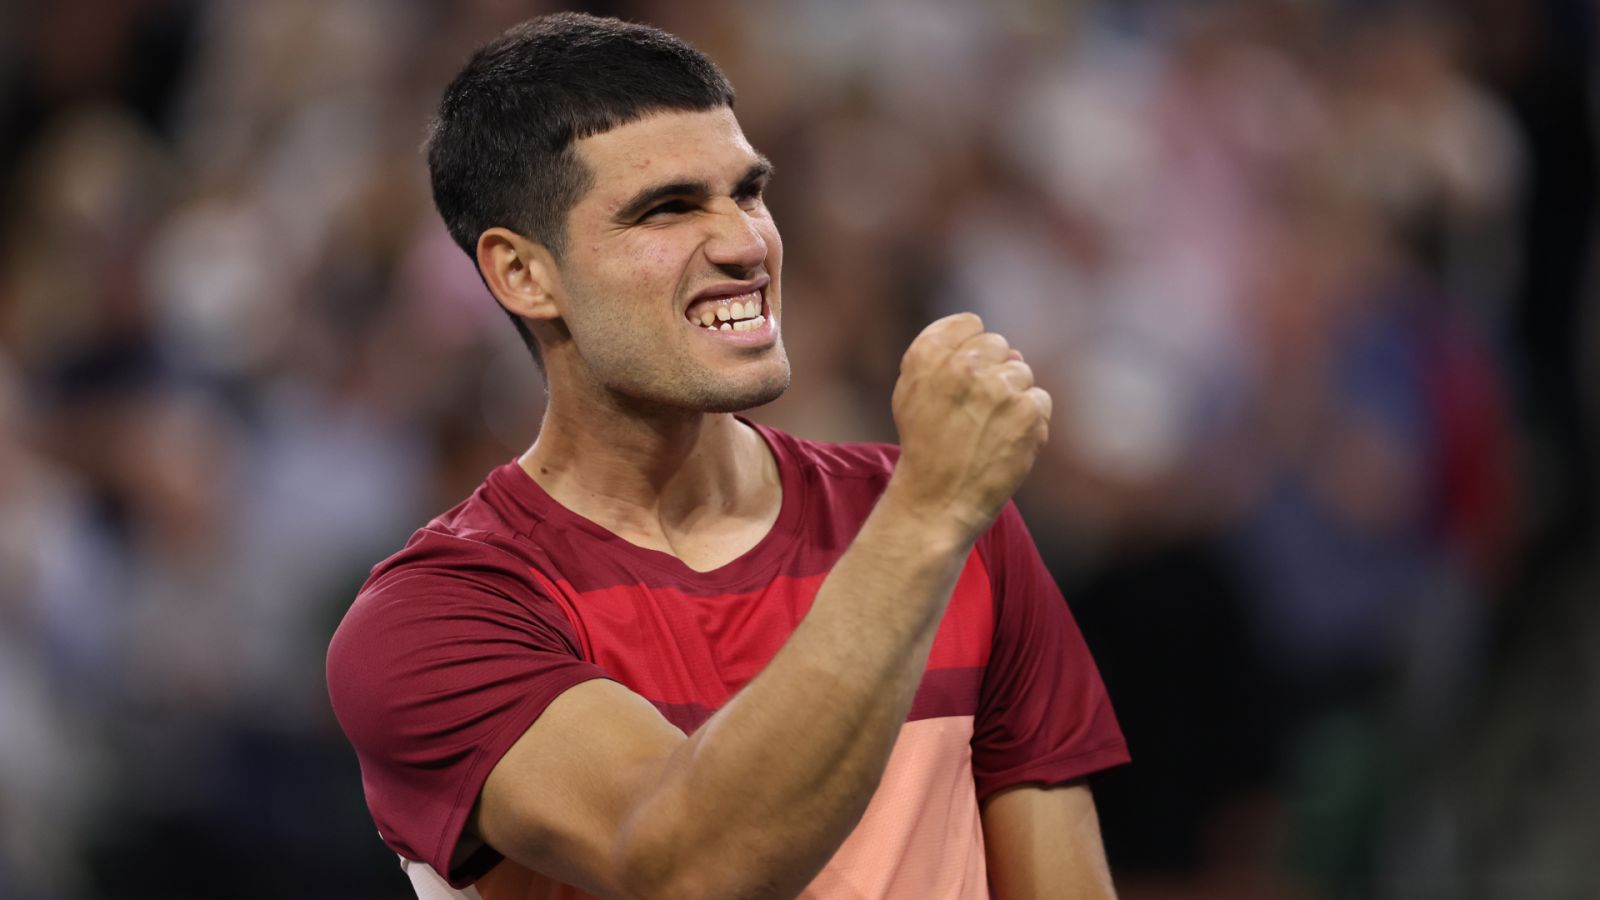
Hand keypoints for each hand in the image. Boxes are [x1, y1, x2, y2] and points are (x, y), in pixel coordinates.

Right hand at [885, 313, 1051, 541]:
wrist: (936, 501)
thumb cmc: (924, 446)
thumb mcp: (911, 392)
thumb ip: (944, 356)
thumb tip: (1008, 350)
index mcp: (929, 354)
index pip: (970, 324)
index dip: (969, 350)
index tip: (964, 378)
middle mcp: (965, 365)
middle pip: (999, 346)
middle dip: (992, 372)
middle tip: (975, 411)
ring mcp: (1000, 387)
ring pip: (1022, 373)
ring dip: (1011, 398)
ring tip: (988, 431)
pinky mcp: (1029, 411)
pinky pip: (1040, 400)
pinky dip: (1029, 422)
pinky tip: (1006, 442)